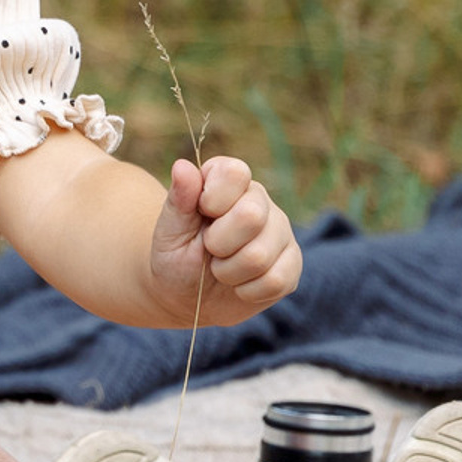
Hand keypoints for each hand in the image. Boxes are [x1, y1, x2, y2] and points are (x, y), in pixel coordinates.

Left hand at [143, 156, 301, 326]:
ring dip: (229, 271)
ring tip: (220, 268)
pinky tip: (239, 284)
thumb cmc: (176, 255)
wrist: (188, 295)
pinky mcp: (292, 264)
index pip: (234, 172)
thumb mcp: (169, 229)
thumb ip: (179, 199)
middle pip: (250, 216)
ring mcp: (281, 232)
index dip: (214, 199)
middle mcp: (260, 201)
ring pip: (260, 255)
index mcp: (228, 182)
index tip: (201, 214)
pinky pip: (275, 281)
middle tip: (209, 248)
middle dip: (218, 243)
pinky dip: (247, 290)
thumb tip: (182, 165)